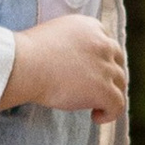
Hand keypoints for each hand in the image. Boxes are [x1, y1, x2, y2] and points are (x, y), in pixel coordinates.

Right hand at [3, 12, 127, 121]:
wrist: (24, 65)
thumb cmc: (29, 54)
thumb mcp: (56, 34)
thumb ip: (72, 43)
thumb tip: (74, 62)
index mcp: (91, 27)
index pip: (107, 44)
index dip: (102, 61)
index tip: (91, 73)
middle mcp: (103, 44)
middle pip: (117, 63)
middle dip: (110, 77)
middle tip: (96, 90)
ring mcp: (105, 67)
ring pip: (120, 84)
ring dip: (110, 95)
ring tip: (95, 106)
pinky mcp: (104, 90)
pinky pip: (117, 105)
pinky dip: (110, 114)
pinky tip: (95, 117)